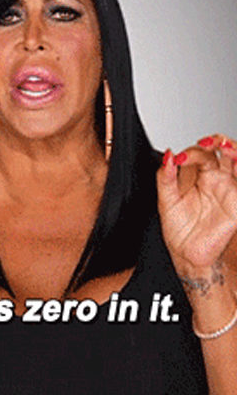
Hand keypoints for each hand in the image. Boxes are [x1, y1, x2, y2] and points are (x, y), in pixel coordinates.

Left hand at [157, 134, 236, 269]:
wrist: (186, 253)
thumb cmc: (178, 228)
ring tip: (224, 146)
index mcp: (197, 175)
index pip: (200, 153)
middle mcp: (215, 178)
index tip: (179, 159)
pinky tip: (235, 164)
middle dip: (217, 141)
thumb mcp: (165, 200)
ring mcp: (228, 189)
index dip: (191, 152)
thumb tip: (168, 155)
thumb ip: (165, 177)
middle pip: (223, 150)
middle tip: (206, 143)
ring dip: (234, 150)